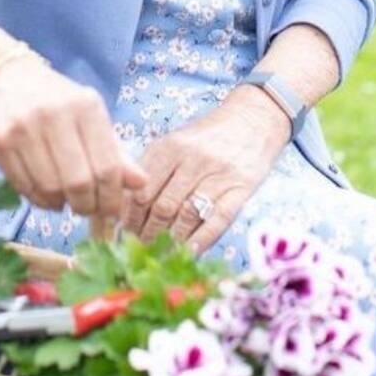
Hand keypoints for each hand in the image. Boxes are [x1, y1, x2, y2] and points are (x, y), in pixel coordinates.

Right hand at [0, 54, 146, 221]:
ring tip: (65, 201)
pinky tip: (44, 194)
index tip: (112, 210)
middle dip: (87, 206)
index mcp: (85, 104)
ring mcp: (23, 127)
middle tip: (88, 209)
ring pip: (50, 189)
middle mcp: (54, 114)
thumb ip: (114, 149)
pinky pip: (24, 187)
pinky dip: (38, 200)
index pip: (108, 166)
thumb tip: (142, 183)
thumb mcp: (87, 113)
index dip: (112, 197)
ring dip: (61, 205)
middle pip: (79, 182)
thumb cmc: (49, 96)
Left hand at [120, 90, 290, 254]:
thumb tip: (125, 209)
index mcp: (169, 147)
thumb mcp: (174, 143)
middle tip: (141, 250)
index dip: (130, 219)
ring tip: (161, 255)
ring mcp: (218, 174)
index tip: (125, 234)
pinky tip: (189, 252)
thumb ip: (152, 171)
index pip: (141, 191)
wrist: (251, 120)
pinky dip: (201, 240)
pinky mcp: (241, 188)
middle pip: (162, 207)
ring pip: (186, 216)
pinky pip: (217, 220)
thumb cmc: (205, 139)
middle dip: (147, 235)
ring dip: (171, 241)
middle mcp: (192, 159)